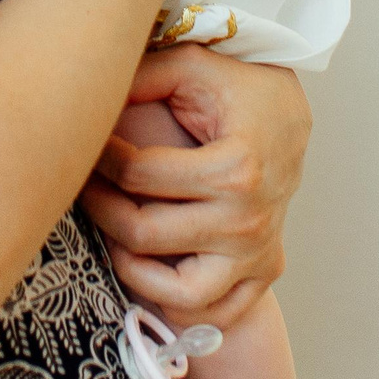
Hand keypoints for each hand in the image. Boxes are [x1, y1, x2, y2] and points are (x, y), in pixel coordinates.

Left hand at [79, 44, 310, 330]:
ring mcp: (259, 251)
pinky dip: (176, 304)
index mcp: (235, 167)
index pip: (137, 177)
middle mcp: (249, 219)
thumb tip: (88, 95)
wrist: (293, 116)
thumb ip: (139, 77)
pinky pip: (213, 313)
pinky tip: (152, 267)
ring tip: (115, 233)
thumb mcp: (191, 65)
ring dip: (131, 267)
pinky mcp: (265, 270)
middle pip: (144, 233)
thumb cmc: (240, 88)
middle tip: (86, 184)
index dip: (99, 158)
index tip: (90, 144)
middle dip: (100, 206)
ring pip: (178, 294)